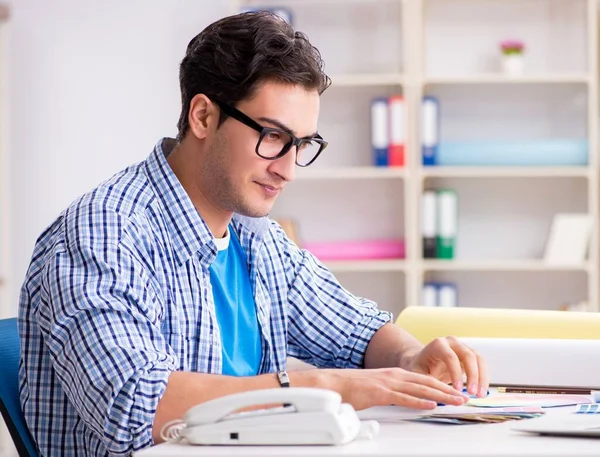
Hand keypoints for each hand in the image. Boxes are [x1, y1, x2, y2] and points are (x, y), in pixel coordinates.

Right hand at [319, 367, 468, 410]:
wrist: (333, 383)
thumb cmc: (352, 387)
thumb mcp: (377, 388)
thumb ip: (392, 393)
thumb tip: (405, 401)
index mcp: (394, 374)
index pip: (423, 379)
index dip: (442, 385)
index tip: (456, 392)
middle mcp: (394, 376)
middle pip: (427, 381)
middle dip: (448, 389)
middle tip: (464, 396)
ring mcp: (388, 383)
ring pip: (420, 388)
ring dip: (441, 395)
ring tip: (456, 400)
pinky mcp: (380, 393)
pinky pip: (403, 398)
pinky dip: (419, 401)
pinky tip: (431, 405)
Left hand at [407, 336, 488, 397]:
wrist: (424, 362)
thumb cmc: (420, 367)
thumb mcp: (418, 374)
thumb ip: (427, 381)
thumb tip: (438, 392)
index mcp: (437, 344)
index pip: (450, 356)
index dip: (455, 373)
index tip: (458, 389)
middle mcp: (452, 342)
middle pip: (468, 355)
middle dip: (473, 375)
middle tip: (472, 393)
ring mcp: (462, 347)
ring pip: (478, 359)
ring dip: (482, 377)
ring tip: (480, 395)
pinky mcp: (470, 355)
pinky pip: (481, 365)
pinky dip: (483, 378)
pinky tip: (481, 391)